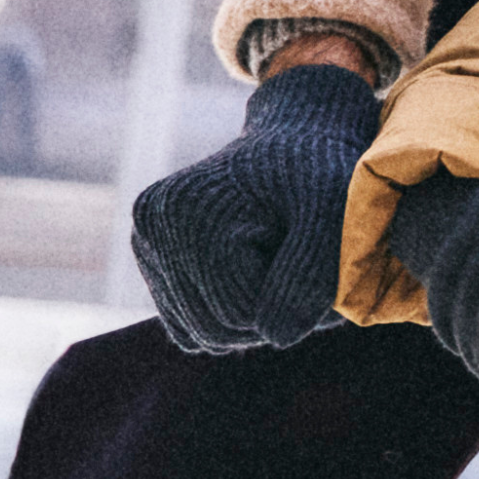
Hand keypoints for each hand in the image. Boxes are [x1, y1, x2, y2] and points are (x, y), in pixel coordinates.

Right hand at [126, 62, 381, 353]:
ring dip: (254, 311)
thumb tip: (276, 338)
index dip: (288, 298)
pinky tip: (251, 268)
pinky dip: (231, 311)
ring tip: (276, 257)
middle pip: (216, 329)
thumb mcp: (332, 216)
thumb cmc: (321, 171)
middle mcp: (151, 228)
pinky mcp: (153, 262)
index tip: (306, 248)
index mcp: (186, 213)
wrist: (298, 139)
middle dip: (269, 309)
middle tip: (297, 257)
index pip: (239, 312)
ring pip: (205, 334)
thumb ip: (310, 276)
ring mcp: (146, 245)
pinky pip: (194, 328)